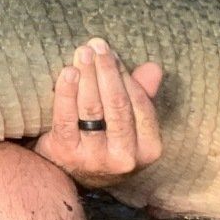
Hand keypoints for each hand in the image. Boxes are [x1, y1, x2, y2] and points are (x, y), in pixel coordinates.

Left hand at [34, 37, 163, 189]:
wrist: (71, 173)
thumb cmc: (105, 141)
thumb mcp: (130, 124)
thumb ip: (142, 96)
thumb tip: (153, 68)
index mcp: (149, 148)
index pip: (140, 104)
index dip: (125, 76)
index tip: (112, 53)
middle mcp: (125, 156)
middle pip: (117, 104)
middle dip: (106, 71)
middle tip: (96, 45)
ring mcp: (94, 157)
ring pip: (92, 109)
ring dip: (87, 76)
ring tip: (82, 53)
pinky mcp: (66, 154)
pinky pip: (66, 117)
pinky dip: (66, 92)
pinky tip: (67, 72)